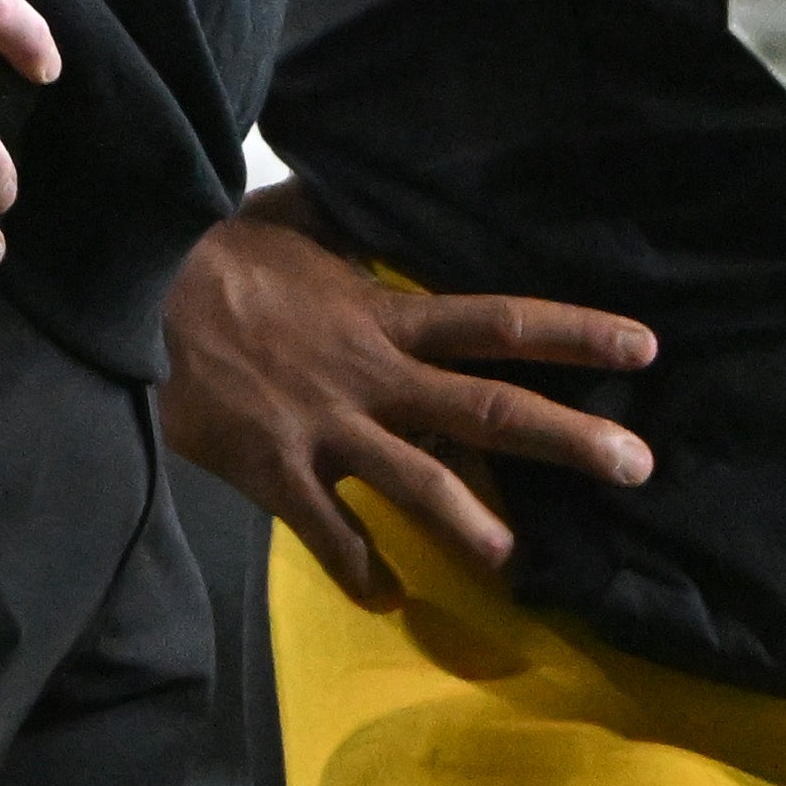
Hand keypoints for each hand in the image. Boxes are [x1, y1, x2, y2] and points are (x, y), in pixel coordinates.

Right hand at [158, 192, 654, 604]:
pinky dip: (358, 570)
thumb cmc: (225, 257)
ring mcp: (328, 427)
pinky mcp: (277, 470)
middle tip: (637, 466)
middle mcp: (374, 375)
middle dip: (568, 439)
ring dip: (471, 524)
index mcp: (387, 316)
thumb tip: (383, 188)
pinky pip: (327, 533)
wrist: (142, 293)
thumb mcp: (302, 220)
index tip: (643, 347)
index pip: (499, 322)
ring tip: (517, 562)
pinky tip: (386, 598)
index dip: (574, 334)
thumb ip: (356, 224)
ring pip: (416, 482)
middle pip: (488, 408)